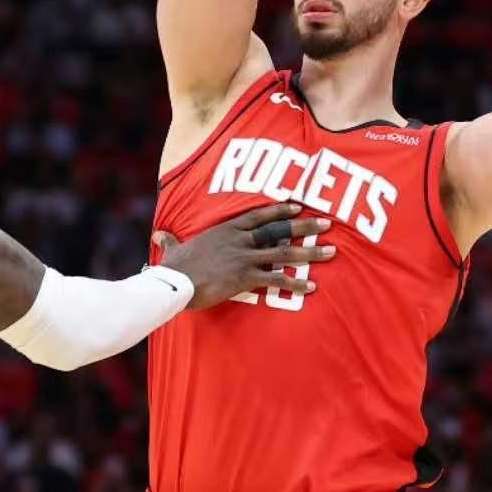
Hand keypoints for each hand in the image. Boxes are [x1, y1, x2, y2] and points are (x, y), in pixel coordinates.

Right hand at [153, 203, 334, 309]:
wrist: (174, 282)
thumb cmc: (173, 267)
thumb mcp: (173, 249)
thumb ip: (172, 241)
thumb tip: (160, 236)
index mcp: (226, 230)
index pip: (259, 215)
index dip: (280, 210)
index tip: (299, 205)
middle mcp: (240, 240)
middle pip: (279, 230)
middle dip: (305, 226)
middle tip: (328, 224)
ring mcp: (245, 258)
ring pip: (284, 252)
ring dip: (310, 252)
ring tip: (331, 251)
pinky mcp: (246, 278)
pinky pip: (277, 280)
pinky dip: (296, 283)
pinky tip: (312, 286)